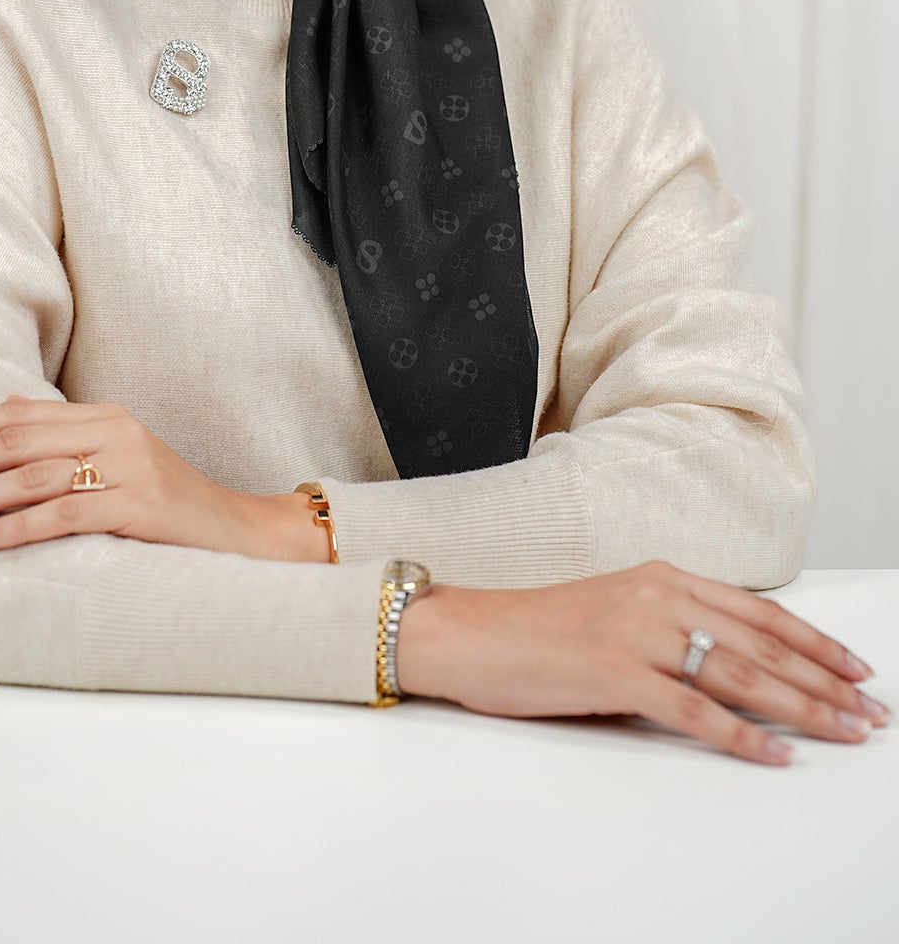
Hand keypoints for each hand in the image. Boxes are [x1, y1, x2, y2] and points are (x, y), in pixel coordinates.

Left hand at [0, 393, 267, 556]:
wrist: (240, 532)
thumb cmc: (169, 507)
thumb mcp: (118, 465)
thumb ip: (67, 450)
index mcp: (105, 415)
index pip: (18, 413)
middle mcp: (114, 431)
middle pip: (15, 439)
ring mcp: (129, 466)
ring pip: (31, 475)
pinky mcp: (139, 504)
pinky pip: (64, 513)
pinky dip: (17, 527)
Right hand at [395, 559, 891, 766]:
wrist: (471, 632)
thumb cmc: (536, 630)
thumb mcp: (614, 611)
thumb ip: (669, 627)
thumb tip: (727, 665)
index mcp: (660, 577)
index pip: (757, 611)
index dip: (812, 641)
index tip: (853, 669)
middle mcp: (657, 596)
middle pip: (762, 643)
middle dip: (824, 680)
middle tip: (870, 711)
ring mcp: (637, 632)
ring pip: (741, 674)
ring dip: (802, 708)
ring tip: (844, 732)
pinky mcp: (614, 671)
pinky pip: (694, 710)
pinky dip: (742, 735)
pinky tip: (775, 753)